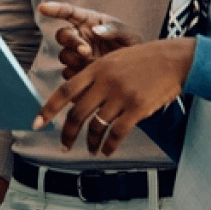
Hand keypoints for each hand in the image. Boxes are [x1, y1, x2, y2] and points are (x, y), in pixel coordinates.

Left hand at [33, 38, 195, 155]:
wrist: (174, 60)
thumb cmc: (144, 60)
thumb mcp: (114, 59)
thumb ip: (95, 76)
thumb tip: (75, 98)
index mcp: (96, 69)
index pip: (65, 91)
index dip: (48, 109)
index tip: (36, 123)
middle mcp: (105, 82)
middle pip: (77, 113)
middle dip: (68, 133)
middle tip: (64, 146)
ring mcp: (121, 95)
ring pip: (96, 126)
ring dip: (91, 142)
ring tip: (91, 150)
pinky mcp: (137, 108)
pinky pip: (117, 133)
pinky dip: (109, 145)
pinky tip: (107, 150)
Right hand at [38, 0, 141, 78]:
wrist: (136, 74)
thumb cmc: (131, 48)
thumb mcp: (130, 35)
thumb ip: (115, 30)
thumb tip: (96, 30)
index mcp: (89, 21)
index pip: (68, 12)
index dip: (54, 9)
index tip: (42, 8)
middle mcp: (79, 37)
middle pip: (63, 35)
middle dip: (71, 41)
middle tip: (85, 50)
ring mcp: (77, 56)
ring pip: (64, 56)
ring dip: (76, 60)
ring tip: (93, 64)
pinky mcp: (77, 73)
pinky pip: (68, 74)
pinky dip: (77, 75)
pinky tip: (90, 76)